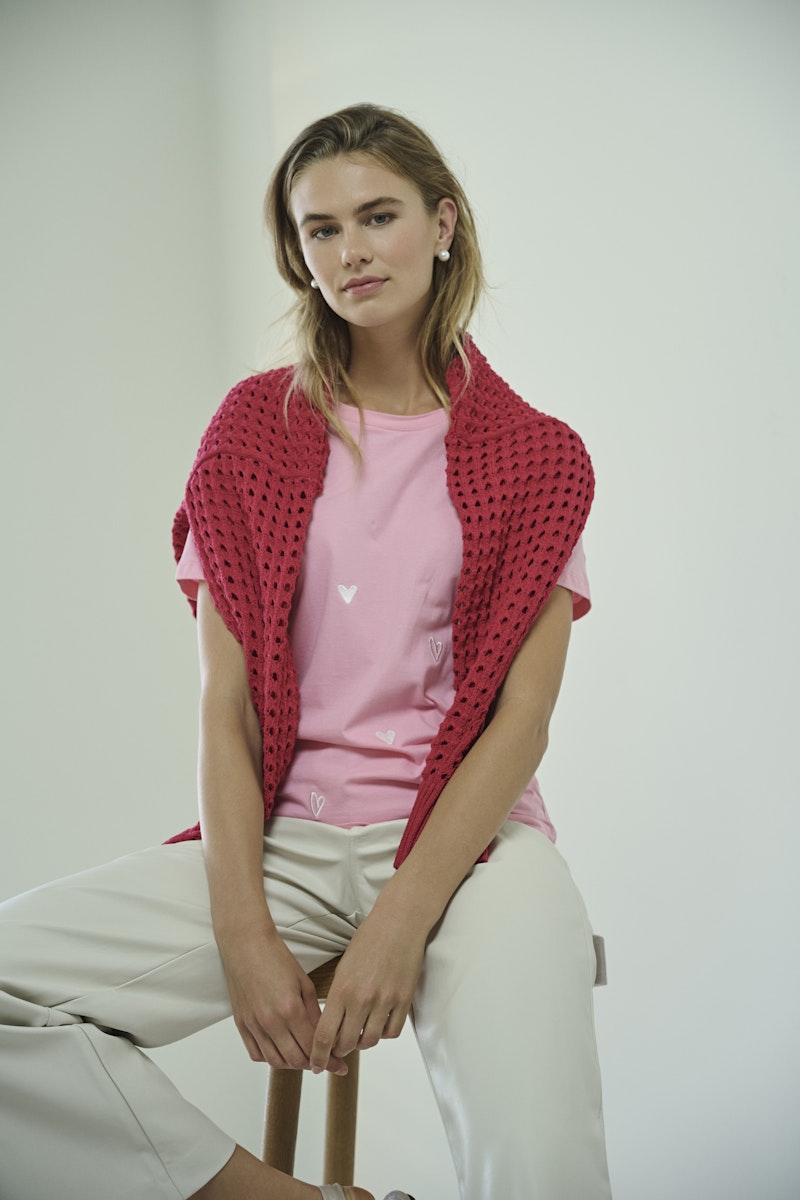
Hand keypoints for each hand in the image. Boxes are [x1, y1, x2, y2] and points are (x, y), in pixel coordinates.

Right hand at [218, 926, 348, 1073]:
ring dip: (293, 1064)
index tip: (340, 1067)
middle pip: (296, 1060)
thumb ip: (314, 1014)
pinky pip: (256, 1054)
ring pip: (276, 1061)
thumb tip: (325, 1035)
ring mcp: (253, 1025)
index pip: (314, 1046)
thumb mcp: (304, 983)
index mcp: (291, 1010)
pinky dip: (271, 1058)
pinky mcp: (241, 1024)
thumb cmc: (277, 959)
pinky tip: (281, 1052)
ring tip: (305, 1058)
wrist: (247, 945)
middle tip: (325, 1062)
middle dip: (313, 1064)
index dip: (330, 1059)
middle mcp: (271, 1022)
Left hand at [309, 904, 427, 1072]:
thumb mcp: (344, 966)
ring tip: (360, 1032)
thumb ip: (338, 996)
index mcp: (342, 989)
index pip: (324, 1035)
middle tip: (338, 1047)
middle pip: (346, 1043)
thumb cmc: (369, 940)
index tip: (315, 1065)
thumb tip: (333, 1023)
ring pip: (369, 1041)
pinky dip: (383, 1033)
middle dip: (339, 1050)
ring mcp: (384, 1001)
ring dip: (362, 1041)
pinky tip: (379, 1023)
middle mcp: (362, 999)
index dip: (318, 1055)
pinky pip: (391, 1032)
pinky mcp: (404, 1000)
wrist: (399, 922)